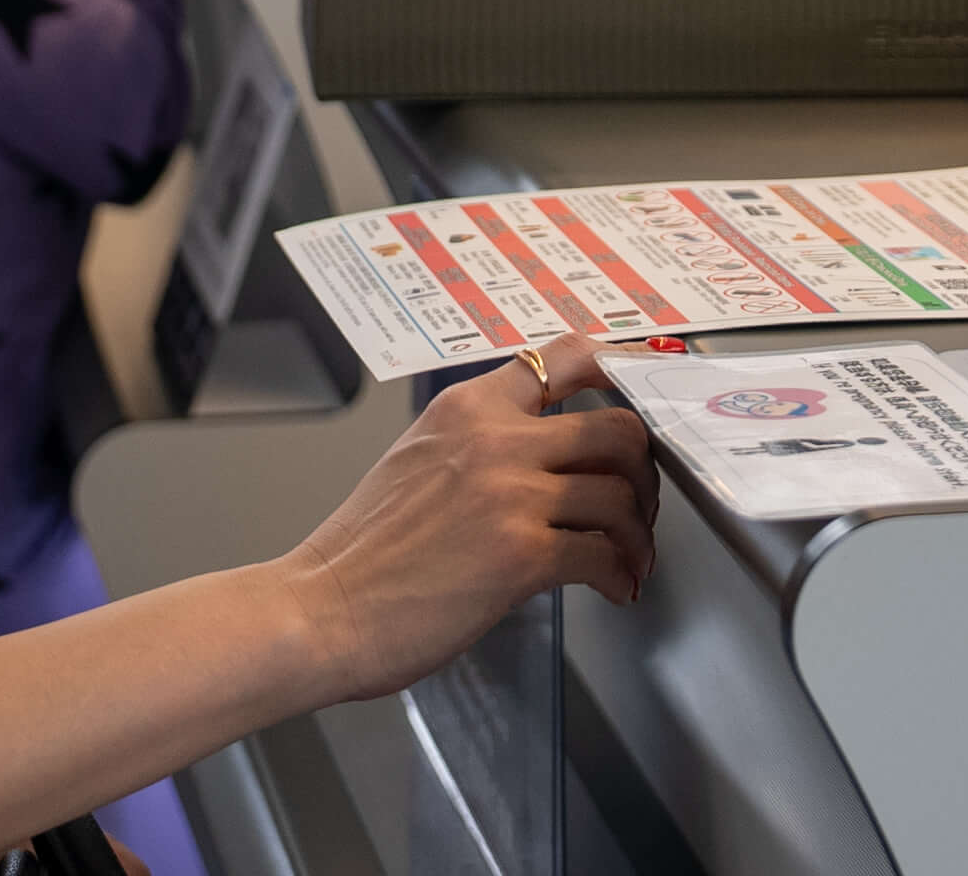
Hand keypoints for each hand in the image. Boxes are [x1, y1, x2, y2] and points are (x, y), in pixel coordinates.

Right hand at [273, 334, 661, 701]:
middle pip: (619, 428)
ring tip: (630, 558)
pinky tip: (613, 588)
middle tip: (639, 503)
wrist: (321, 610)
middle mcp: (495, 439)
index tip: (645, 396)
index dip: (623, 372)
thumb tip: (546, 455)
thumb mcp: (418, 459)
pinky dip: (620, 576)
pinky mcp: (521, 555)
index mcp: (467, 407)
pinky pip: (604, 556)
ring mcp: (510, 495)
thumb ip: (480, 443)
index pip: (567, 356)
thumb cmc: (363, 552)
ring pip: (621, 495)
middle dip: (643, 471)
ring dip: (638, 534)